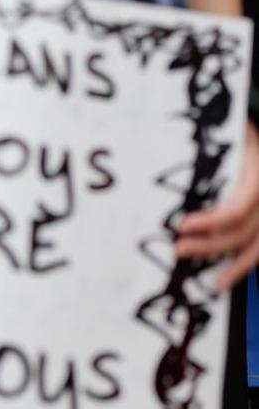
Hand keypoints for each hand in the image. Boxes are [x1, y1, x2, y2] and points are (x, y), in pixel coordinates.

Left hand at [176, 122, 258, 290]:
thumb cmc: (241, 125)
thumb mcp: (227, 131)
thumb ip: (205, 149)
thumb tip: (158, 151)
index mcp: (256, 176)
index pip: (238, 210)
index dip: (211, 223)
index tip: (182, 226)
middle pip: (244, 231)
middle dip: (211, 245)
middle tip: (179, 250)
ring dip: (237, 265)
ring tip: (217, 284)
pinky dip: (248, 259)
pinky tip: (232, 273)